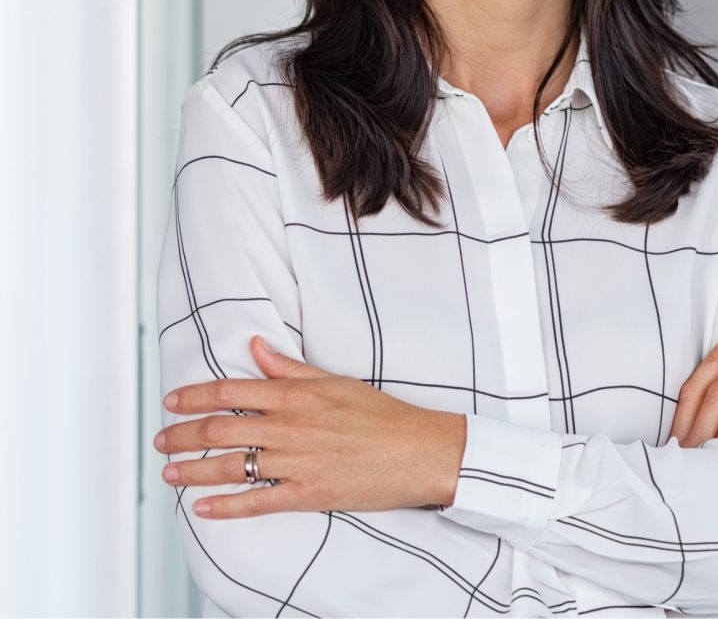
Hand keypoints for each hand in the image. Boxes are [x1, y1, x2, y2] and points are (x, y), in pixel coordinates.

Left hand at [154, 336, 466, 518]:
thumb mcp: (335, 381)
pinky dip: (225, 507)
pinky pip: (256, 503)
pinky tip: (203, 508)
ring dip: (193, 471)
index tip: (172, 401)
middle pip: (220, 430)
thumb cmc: (381, 414)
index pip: (231, 392)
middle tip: (160, 439)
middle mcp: (289, 427)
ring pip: (231, 467)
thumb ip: (290, 367)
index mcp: (295, 395)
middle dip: (182, 434)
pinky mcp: (307, 495)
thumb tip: (256, 347)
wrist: (418, 451)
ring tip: (169, 472)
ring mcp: (296, 463)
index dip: (195, 396)